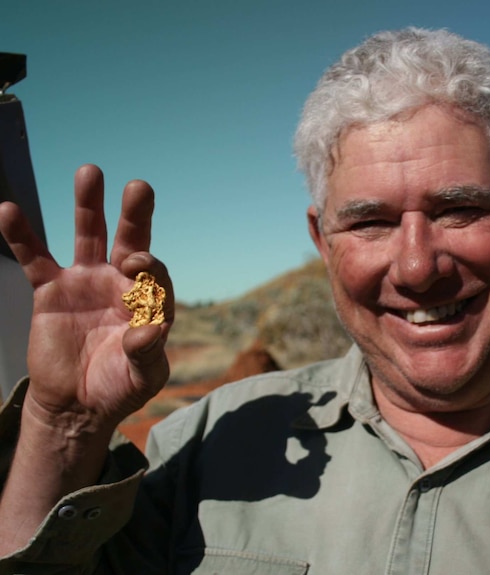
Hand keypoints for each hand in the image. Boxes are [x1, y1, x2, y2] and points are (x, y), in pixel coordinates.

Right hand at [0, 164, 172, 431]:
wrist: (77, 404)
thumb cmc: (119, 388)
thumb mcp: (141, 378)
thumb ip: (147, 354)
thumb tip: (151, 330)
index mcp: (149, 301)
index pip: (154, 273)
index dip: (148, 264)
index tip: (135, 262)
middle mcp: (121, 284)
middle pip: (130, 241)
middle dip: (135, 215)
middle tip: (140, 187)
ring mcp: (86, 282)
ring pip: (88, 236)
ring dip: (88, 206)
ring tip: (90, 172)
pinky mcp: (51, 290)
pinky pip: (35, 258)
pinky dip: (22, 236)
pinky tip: (9, 211)